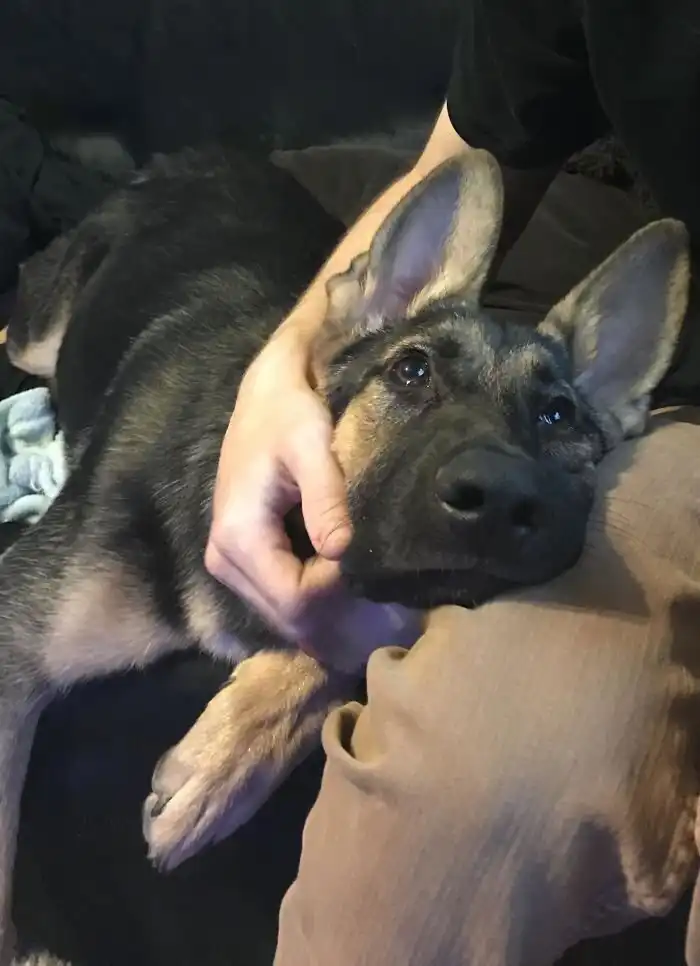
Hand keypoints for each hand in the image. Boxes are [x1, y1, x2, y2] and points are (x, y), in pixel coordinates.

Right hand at [206, 327, 420, 662]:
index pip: (294, 601)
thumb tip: (343, 551)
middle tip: (387, 594)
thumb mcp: (311, 447)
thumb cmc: (289, 415)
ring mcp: (229, 565)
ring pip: (285, 617)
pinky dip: (315, 602)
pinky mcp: (241, 562)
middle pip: (288, 619)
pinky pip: (281, 600)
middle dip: (337, 615)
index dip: (338, 598)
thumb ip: (326, 498)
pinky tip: (349, 587)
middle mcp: (224, 561)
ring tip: (372, 591)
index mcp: (239, 537)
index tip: (374, 570)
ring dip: (328, 613)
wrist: (265, 396)